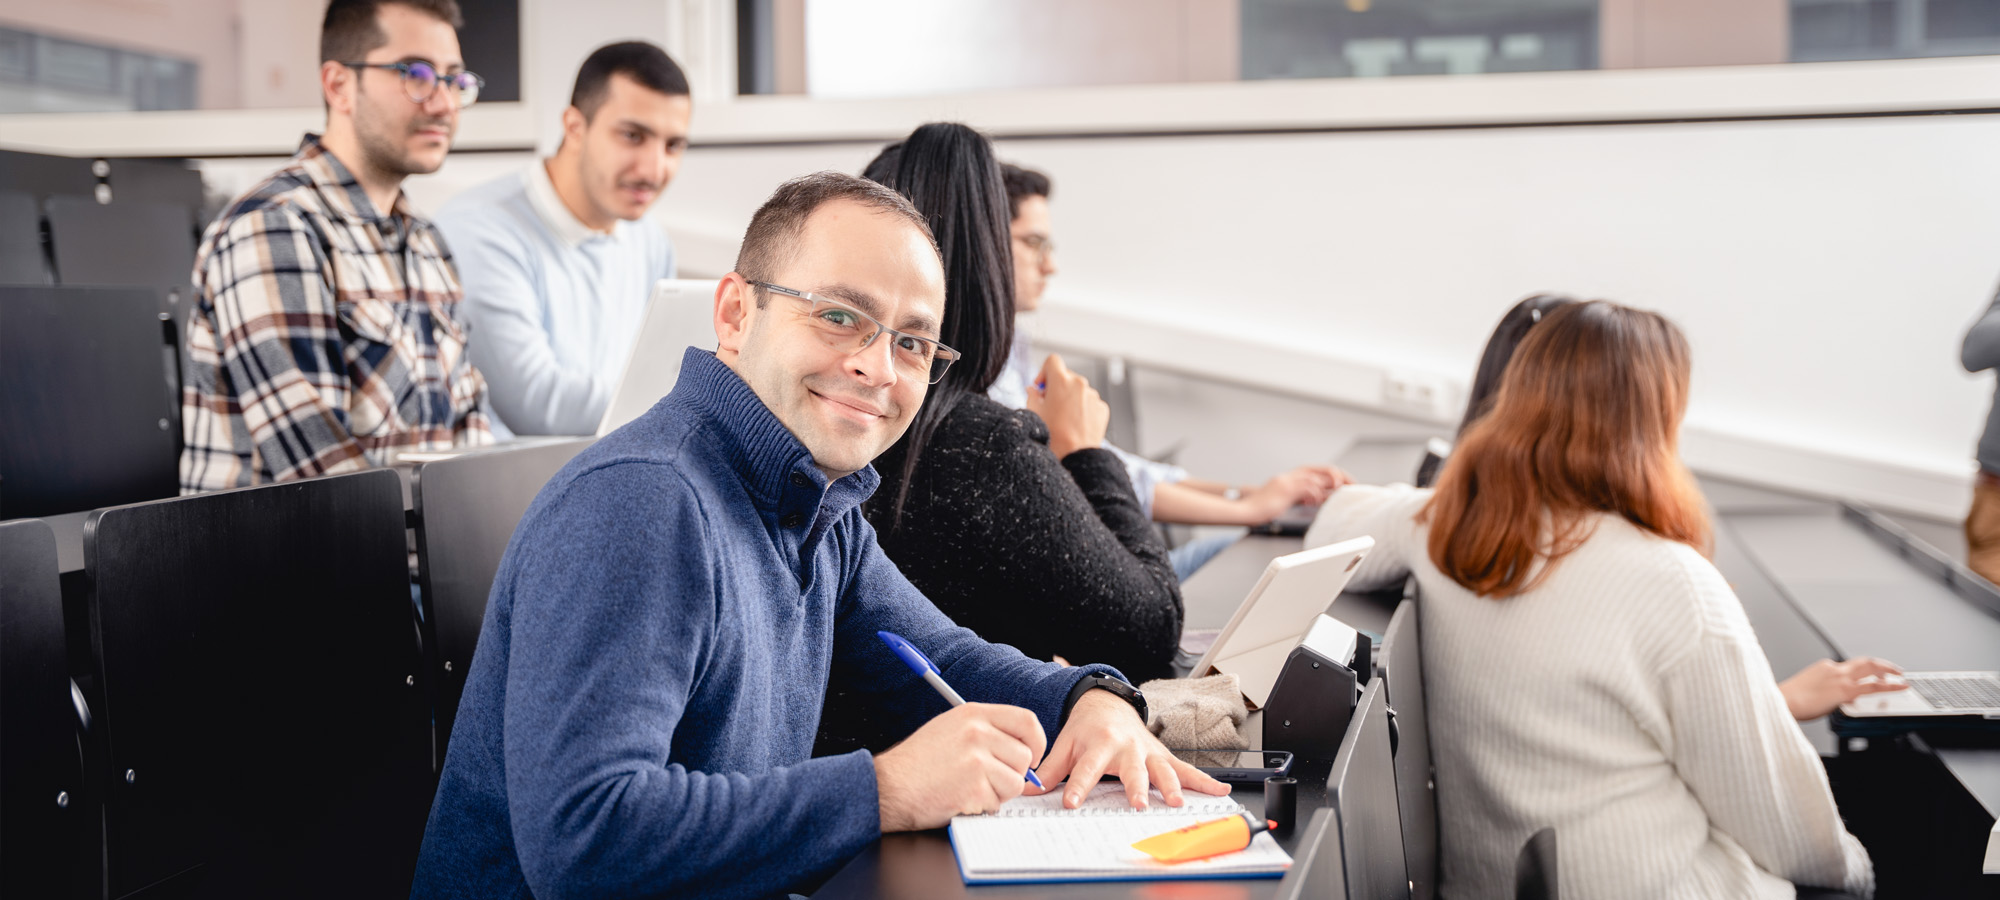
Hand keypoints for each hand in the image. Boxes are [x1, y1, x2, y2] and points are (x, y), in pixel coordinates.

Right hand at [874, 703, 1047, 831]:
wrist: (889, 786)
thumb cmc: (917, 762)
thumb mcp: (950, 728)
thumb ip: (986, 731)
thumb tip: (1022, 747)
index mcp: (973, 714)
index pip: (1026, 721)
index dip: (1037, 742)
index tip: (1032, 756)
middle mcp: (977, 733)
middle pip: (1024, 757)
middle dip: (1012, 775)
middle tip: (987, 781)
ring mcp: (976, 760)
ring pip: (1015, 783)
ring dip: (998, 794)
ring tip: (970, 789)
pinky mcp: (973, 788)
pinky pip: (997, 804)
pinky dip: (982, 808)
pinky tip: (959, 799)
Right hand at [1025, 354, 1108, 458]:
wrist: (1075, 457)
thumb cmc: (1053, 436)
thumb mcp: (1034, 413)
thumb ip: (1032, 395)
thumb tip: (1033, 390)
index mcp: (1062, 380)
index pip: (1052, 361)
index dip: (1044, 372)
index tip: (1042, 387)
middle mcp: (1080, 384)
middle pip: (1066, 376)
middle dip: (1057, 387)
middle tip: (1049, 406)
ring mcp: (1093, 396)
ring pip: (1078, 390)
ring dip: (1070, 399)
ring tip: (1063, 419)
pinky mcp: (1102, 408)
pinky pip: (1089, 402)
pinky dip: (1082, 409)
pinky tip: (1074, 424)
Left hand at [1029, 689, 1229, 809]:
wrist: (1107, 704)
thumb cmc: (1084, 729)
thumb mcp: (1064, 743)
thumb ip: (1049, 770)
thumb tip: (1025, 789)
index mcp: (1097, 744)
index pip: (1085, 769)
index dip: (1077, 786)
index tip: (1071, 803)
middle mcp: (1125, 747)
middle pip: (1130, 770)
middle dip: (1134, 787)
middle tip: (1137, 804)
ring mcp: (1147, 751)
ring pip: (1161, 770)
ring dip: (1171, 786)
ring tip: (1177, 802)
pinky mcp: (1163, 755)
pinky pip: (1186, 769)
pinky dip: (1205, 780)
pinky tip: (1221, 789)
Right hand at [1239, 464, 1351, 522]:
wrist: (1243, 512)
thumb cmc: (1260, 510)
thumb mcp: (1283, 500)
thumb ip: (1299, 496)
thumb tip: (1318, 498)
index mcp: (1289, 478)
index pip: (1315, 471)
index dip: (1332, 476)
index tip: (1344, 484)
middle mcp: (1289, 476)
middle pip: (1319, 468)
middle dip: (1338, 475)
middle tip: (1351, 484)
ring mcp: (1286, 482)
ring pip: (1315, 475)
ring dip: (1331, 481)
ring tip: (1340, 490)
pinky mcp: (1284, 490)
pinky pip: (1307, 486)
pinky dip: (1317, 493)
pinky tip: (1317, 501)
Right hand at [1778, 657, 1905, 720]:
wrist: (1782, 702)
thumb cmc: (1789, 700)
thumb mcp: (1809, 690)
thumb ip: (1826, 691)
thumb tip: (1837, 700)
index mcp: (1824, 667)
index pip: (1850, 666)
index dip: (1865, 670)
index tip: (1873, 675)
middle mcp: (1834, 668)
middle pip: (1864, 661)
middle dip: (1882, 664)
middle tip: (1894, 669)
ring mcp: (1840, 678)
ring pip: (1871, 668)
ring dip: (1888, 671)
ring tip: (1900, 677)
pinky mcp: (1845, 690)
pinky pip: (1873, 686)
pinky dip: (1890, 685)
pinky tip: (1899, 687)